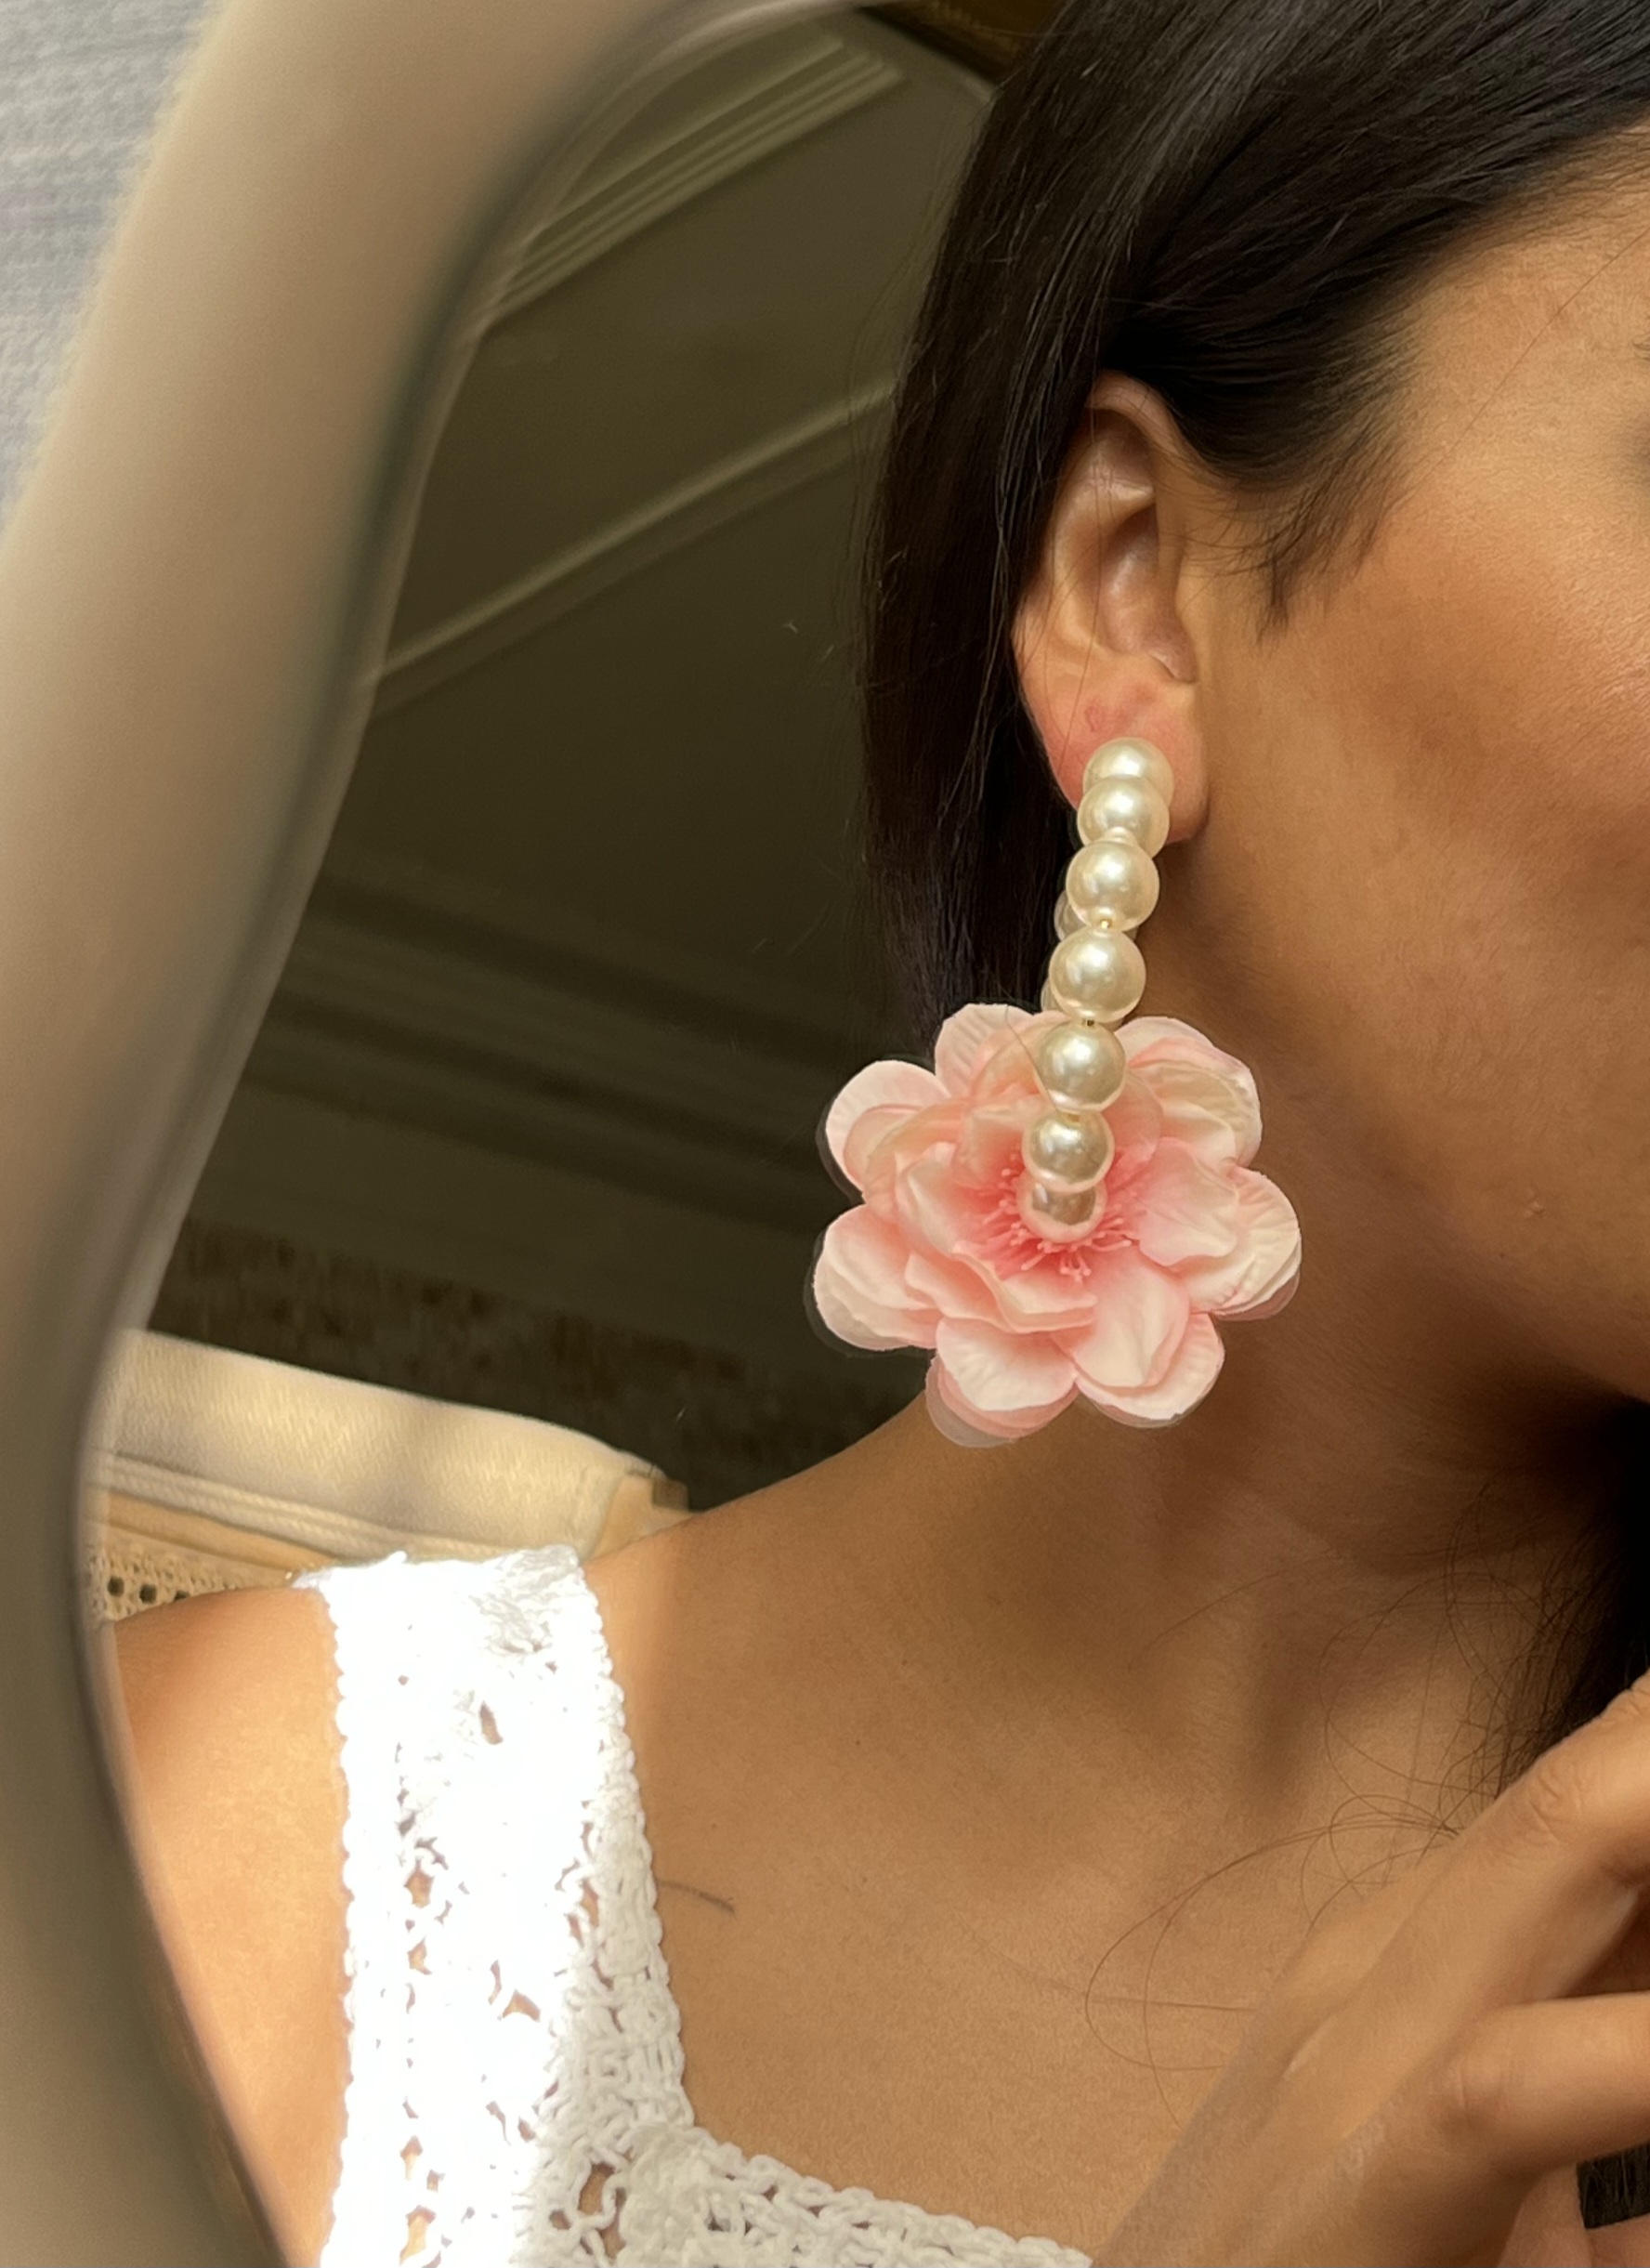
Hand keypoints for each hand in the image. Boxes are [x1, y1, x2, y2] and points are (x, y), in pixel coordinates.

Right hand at [1093, 1676, 1649, 2264]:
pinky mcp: (1365, 2179)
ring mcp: (1358, 2045)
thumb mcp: (1496, 2185)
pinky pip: (1516, 2084)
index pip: (1589, 1800)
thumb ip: (1605, 2083)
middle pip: (1584, 1786)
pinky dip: (1633, 2044)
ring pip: (1552, 1856)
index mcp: (1423, 1950)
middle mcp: (1391, 1959)